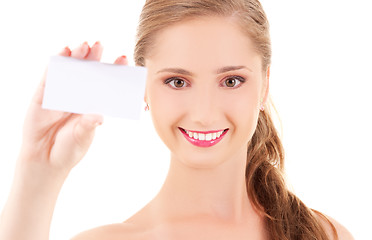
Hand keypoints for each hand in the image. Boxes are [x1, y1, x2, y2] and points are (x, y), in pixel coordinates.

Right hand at [19, 42, 128, 175]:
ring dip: (77, 56)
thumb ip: (88, 125)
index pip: (104, 84)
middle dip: (94, 57)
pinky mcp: (44, 95)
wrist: (45, 160)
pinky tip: (64, 52)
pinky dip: (56, 63)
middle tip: (100, 45)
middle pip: (87, 72)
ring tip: (85, 46)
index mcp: (92, 104)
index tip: (123, 59)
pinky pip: (51, 76)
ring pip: (70, 70)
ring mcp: (61, 94)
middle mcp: (78, 96)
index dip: (113, 71)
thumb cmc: (69, 149)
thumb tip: (99, 117)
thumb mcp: (82, 137)